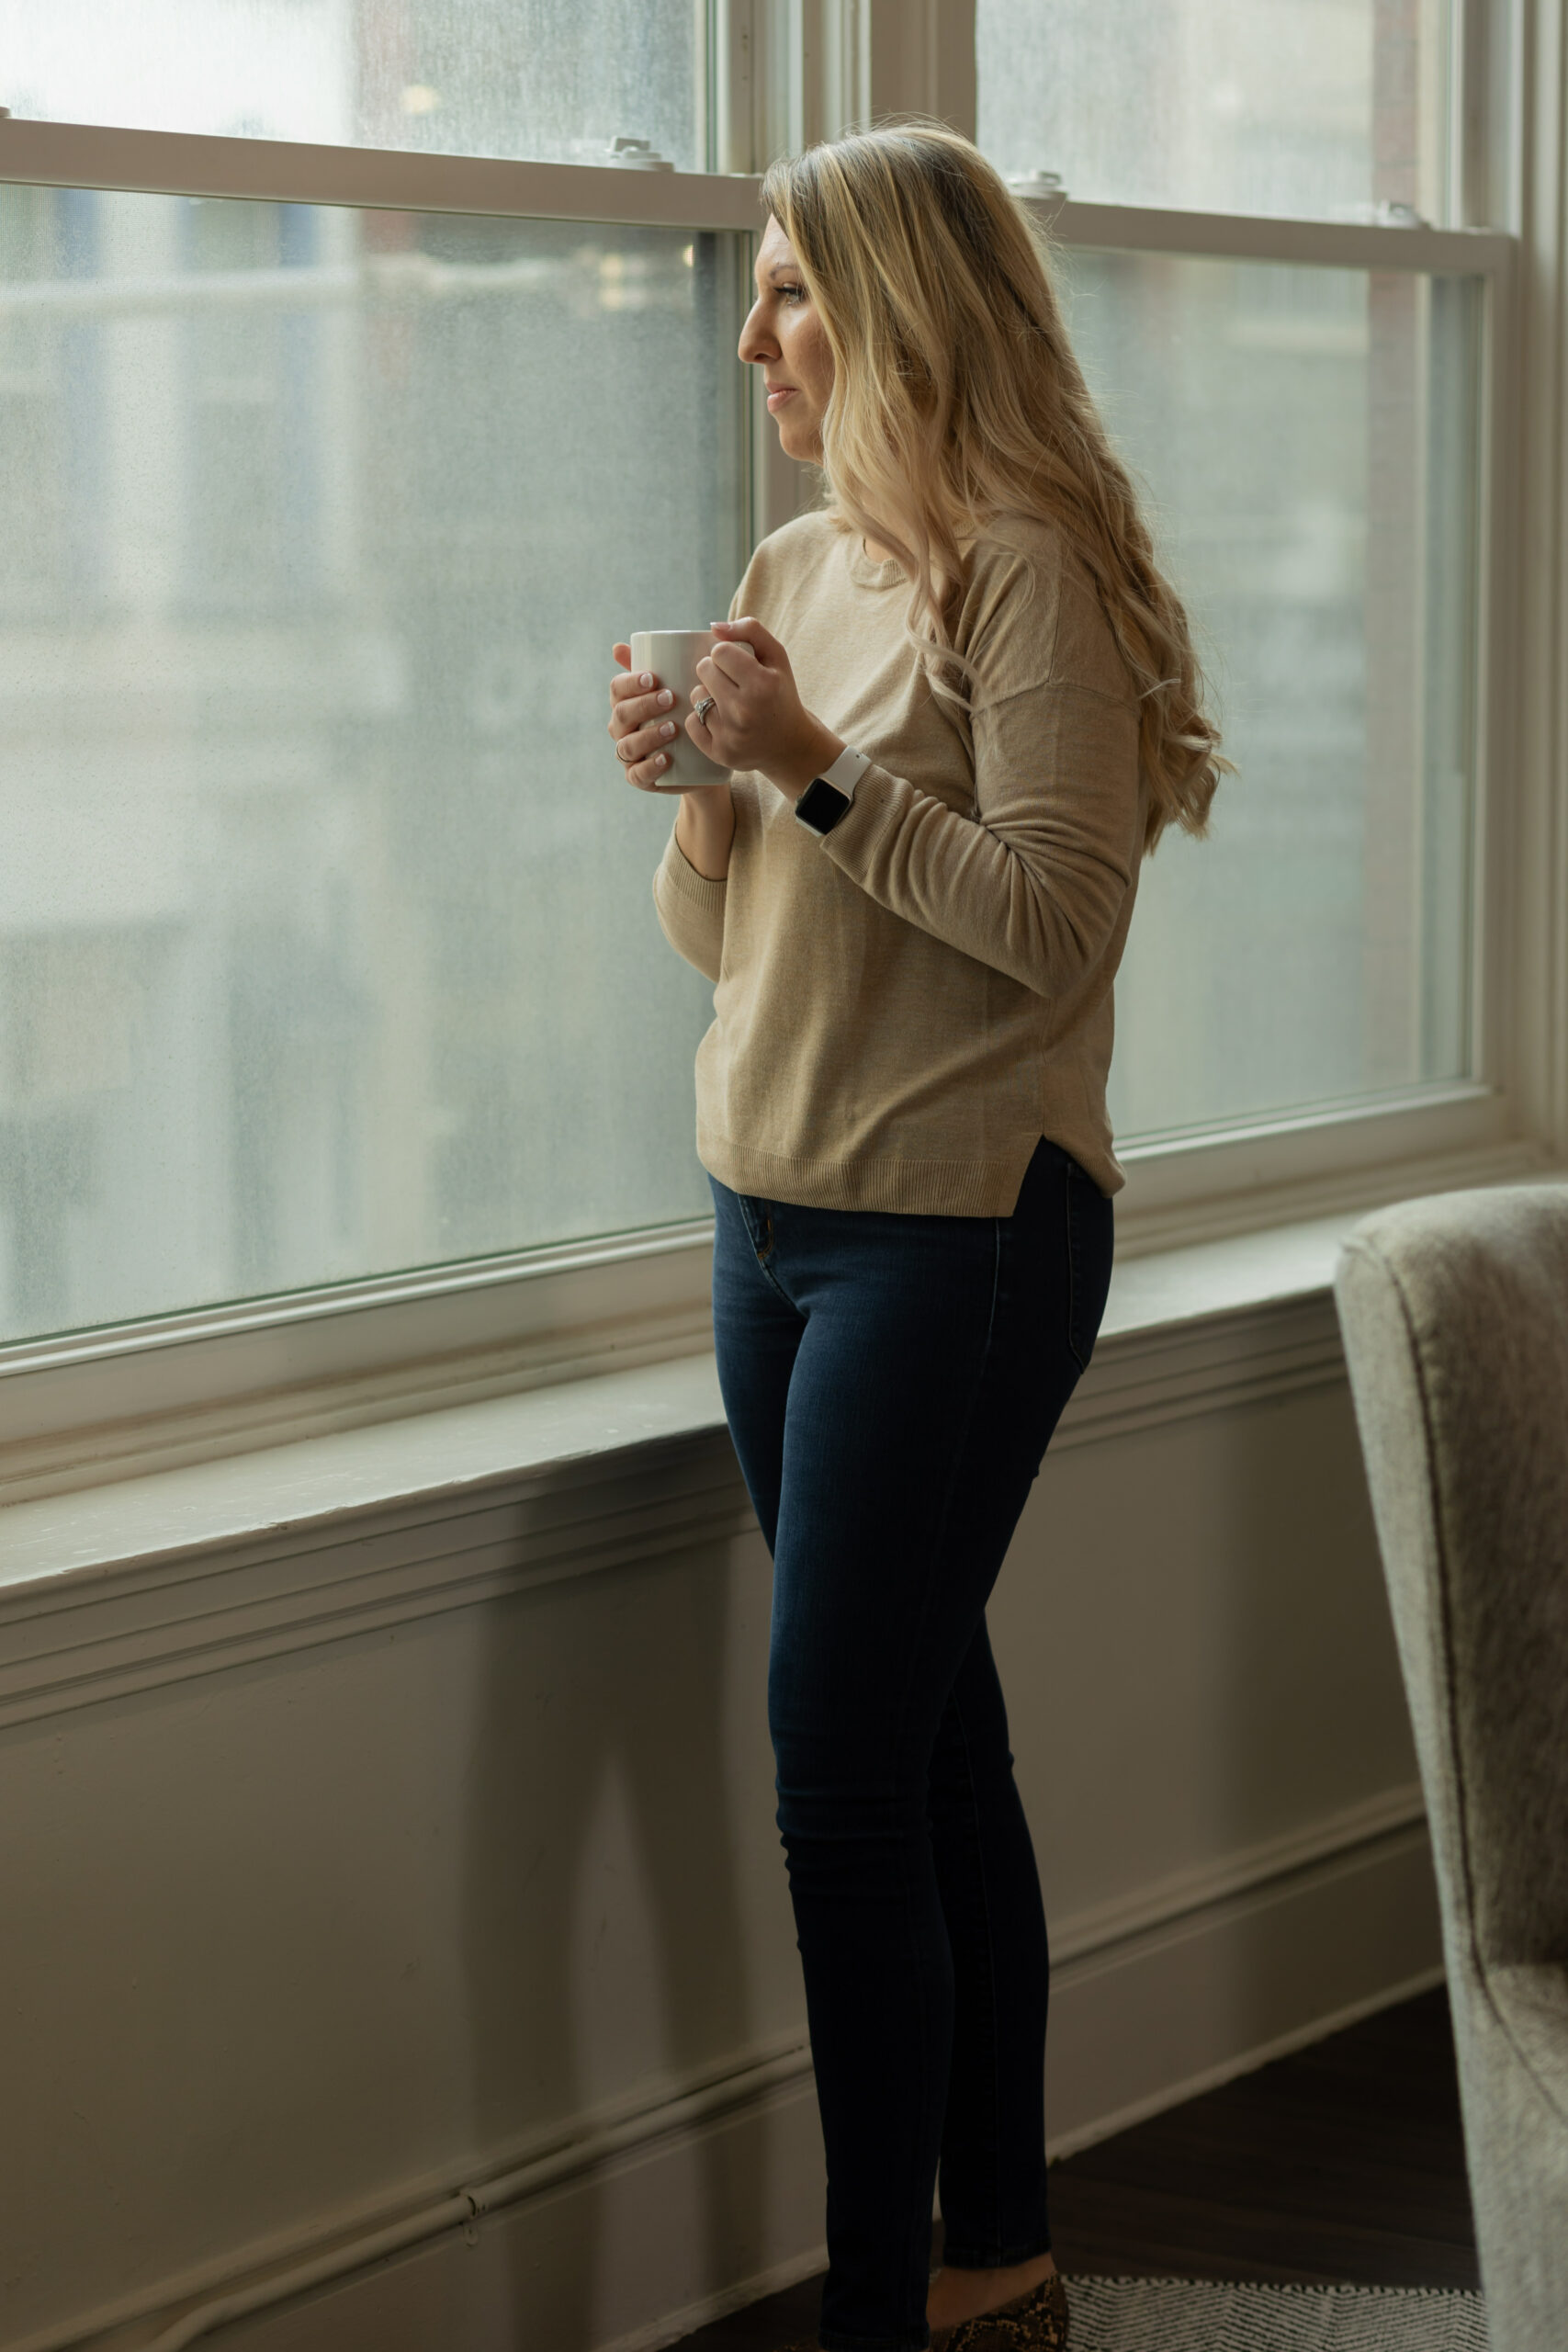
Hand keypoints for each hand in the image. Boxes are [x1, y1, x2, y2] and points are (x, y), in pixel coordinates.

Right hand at [608, 644, 686, 789]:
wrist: (704, 757)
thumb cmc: (687, 712)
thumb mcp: (679, 685)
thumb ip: (661, 661)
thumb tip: (625, 643)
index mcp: (625, 702)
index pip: (617, 689)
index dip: (631, 683)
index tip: (654, 677)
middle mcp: (622, 728)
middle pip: (621, 715)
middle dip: (644, 706)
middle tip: (670, 698)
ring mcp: (629, 754)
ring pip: (628, 745)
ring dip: (649, 736)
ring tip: (673, 728)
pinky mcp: (640, 778)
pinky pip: (637, 775)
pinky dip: (650, 767)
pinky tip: (666, 758)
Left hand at [689, 618, 843, 800]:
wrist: (791, 745)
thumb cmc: (780, 694)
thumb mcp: (777, 657)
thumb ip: (750, 630)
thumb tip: (714, 627)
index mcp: (762, 684)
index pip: (719, 651)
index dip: (725, 654)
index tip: (736, 664)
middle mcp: (745, 711)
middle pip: (704, 670)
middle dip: (715, 672)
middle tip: (732, 683)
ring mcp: (731, 735)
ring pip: (696, 696)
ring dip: (707, 696)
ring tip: (728, 703)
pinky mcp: (719, 753)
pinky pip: (691, 723)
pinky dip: (700, 720)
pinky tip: (720, 722)